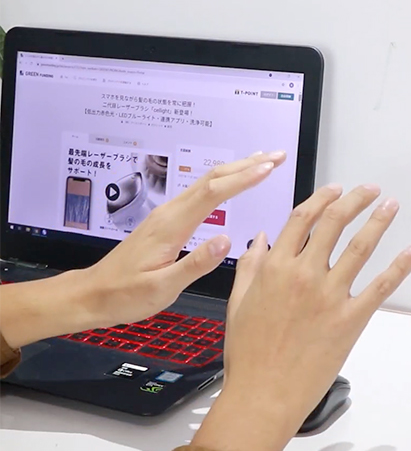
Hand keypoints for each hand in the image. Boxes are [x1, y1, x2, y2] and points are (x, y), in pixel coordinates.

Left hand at [0, 150, 286, 349]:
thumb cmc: (126, 295)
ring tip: (264, 161)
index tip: (270, 167)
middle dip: (247, 164)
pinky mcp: (167, 220)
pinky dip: (223, 181)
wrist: (93, 294)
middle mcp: (171, 212)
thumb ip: (195, 264)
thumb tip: (229, 240)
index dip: (244, 178)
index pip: (214, 193)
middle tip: (278, 155)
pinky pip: (200, 192)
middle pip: (212, 178)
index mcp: (172, 225)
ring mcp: (168, 213)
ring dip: (237, 169)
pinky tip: (232, 183)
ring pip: (206, 182)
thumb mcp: (162, 288)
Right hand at [192, 184, 410, 450]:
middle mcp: (304, 274)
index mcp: (275, 267)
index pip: (302, 218)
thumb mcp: (237, 303)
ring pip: (359, 247)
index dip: (322, 199)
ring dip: (378, 221)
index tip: (335, 190)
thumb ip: (249, 266)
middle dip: (355, 200)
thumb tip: (258, 239)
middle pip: (334, 223)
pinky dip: (398, 267)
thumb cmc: (248, 354)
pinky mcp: (350, 319)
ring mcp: (329, 295)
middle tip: (370, 191)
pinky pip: (379, 286)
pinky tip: (410, 251)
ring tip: (390, 205)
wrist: (263, 393)